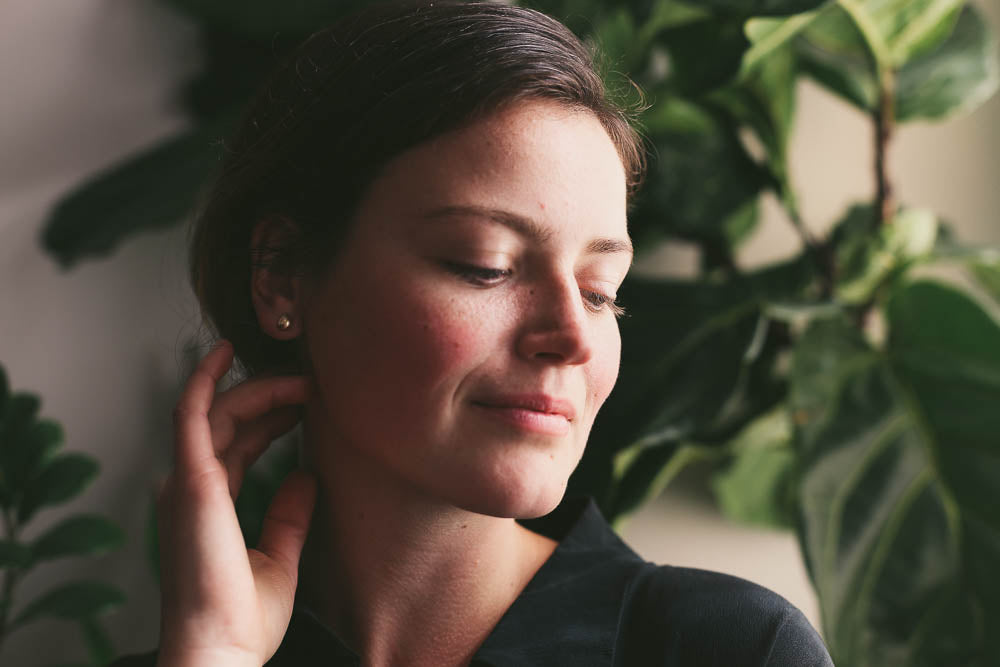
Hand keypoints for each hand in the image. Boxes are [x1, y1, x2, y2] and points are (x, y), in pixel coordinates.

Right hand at [155, 341, 316, 666]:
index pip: (237, 446)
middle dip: (270, 398)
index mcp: (209, 508)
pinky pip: (192, 414)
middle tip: (312, 386)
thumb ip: (290, 516)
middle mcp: (192, 490)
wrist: (220, 650)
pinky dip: (205, 380)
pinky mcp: (191, 480)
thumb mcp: (280, 559)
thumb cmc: (241, 620)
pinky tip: (225, 353)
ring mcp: (187, 483)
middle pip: (230, 423)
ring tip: (301, 379)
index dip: (271, 420)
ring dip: (258, 389)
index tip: (306, 407)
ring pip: (217, 412)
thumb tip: (307, 476)